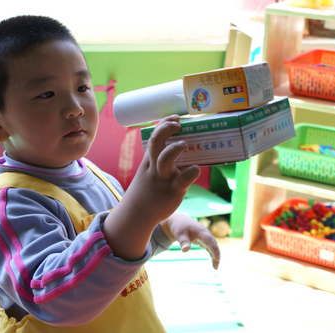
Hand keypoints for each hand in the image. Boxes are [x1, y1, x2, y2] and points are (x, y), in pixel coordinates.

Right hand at [103, 115, 200, 260]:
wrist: (138, 213)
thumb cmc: (148, 190)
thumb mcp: (148, 171)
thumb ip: (160, 159)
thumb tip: (181, 147)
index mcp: (150, 160)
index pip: (154, 136)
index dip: (164, 123)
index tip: (175, 116)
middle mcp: (155, 167)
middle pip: (156, 143)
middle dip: (165, 129)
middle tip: (178, 123)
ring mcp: (163, 179)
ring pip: (165, 161)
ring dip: (174, 149)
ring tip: (184, 143)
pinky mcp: (173, 191)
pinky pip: (182, 180)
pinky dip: (191, 173)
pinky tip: (196, 168)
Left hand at [161, 212, 220, 269]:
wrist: (177, 221)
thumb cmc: (178, 228)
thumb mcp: (179, 234)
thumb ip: (183, 242)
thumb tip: (185, 250)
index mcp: (201, 231)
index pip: (209, 240)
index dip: (214, 249)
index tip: (218, 258)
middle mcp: (205, 233)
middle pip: (213, 244)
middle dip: (216, 254)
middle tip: (216, 267)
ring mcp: (205, 236)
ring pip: (213, 246)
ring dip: (215, 255)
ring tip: (215, 267)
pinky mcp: (203, 240)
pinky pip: (210, 247)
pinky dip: (212, 254)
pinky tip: (213, 262)